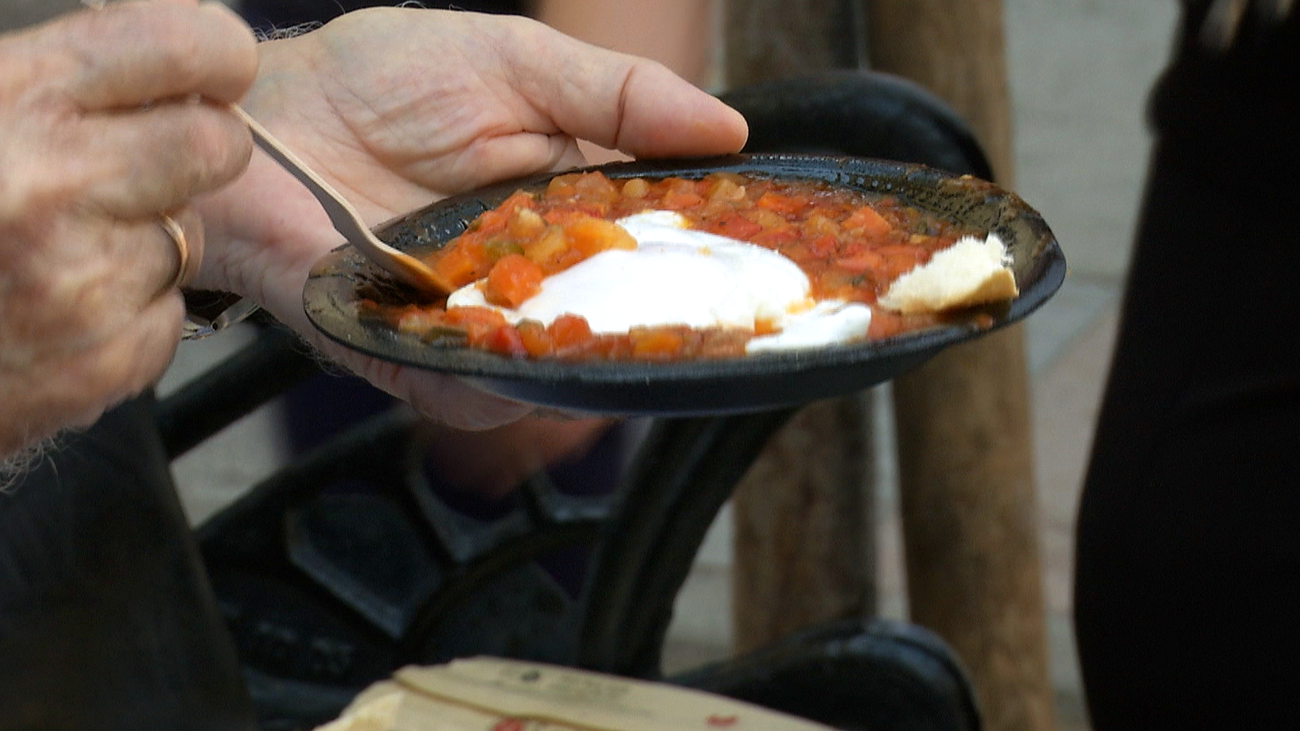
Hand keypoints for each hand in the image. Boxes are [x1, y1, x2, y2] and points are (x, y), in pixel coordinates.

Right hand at [0, 0, 256, 457]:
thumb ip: (61, 78)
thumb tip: (173, 39)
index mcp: (13, 101)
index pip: (178, 46)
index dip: (215, 55)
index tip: (218, 67)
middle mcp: (54, 186)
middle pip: (217, 144)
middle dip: (203, 148)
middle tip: (157, 161)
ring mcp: (84, 281)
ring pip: (192, 238)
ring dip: (150, 240)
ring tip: (67, 247)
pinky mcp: (105, 359)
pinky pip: (166, 313)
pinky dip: (131, 312)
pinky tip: (64, 307)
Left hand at [198, 8, 747, 428]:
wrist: (261, 119)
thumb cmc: (379, 80)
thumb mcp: (516, 60)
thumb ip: (619, 94)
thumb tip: (730, 128)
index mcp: (571, 200)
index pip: (657, 241)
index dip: (704, 253)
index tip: (755, 255)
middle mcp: (534, 270)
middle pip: (617, 319)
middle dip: (660, 325)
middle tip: (705, 318)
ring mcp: (477, 318)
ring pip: (557, 367)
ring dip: (589, 360)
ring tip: (618, 341)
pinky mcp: (413, 354)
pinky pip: (470, 392)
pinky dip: (498, 385)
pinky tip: (522, 363)